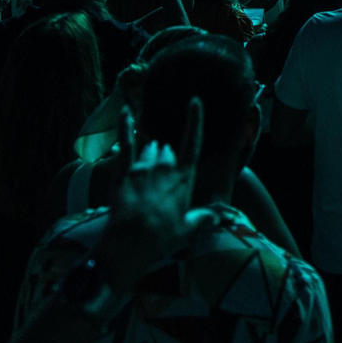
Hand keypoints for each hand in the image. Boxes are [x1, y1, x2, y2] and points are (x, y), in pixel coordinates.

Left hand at [93, 102, 209, 291]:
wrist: (130, 241)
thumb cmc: (162, 236)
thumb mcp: (186, 228)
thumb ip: (202, 218)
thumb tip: (217, 217)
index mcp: (184, 178)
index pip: (193, 143)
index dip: (194, 120)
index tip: (194, 101)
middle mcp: (165, 167)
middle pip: (167, 152)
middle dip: (167, 158)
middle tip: (163, 175)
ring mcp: (143, 167)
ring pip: (150, 149)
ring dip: (151, 153)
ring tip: (149, 162)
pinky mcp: (124, 171)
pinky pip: (126, 143)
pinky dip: (125, 126)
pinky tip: (125, 112)